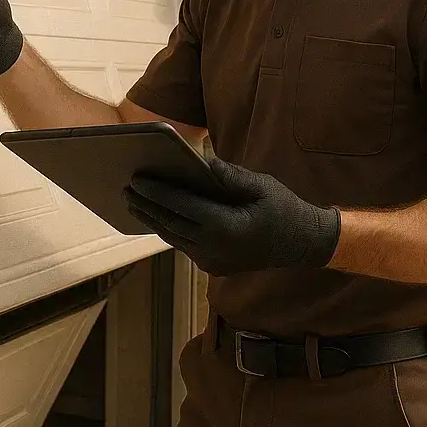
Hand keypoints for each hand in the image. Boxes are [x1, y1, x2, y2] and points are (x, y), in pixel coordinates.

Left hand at [124, 158, 340, 275]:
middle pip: (171, 224)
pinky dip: (167, 228)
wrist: (301, 245)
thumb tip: (203, 161)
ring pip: (173, 237)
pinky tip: (155, 215)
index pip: (183, 208)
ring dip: (152, 219)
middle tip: (124, 188)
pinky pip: (183, 244)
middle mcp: (214, 249)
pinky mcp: (212, 265)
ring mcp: (212, 261)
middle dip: (146, 206)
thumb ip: (231, 175)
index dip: (158, 193)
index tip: (136, 180)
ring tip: (131, 201)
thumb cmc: (284, 209)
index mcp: (227, 228)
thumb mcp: (262, 186)